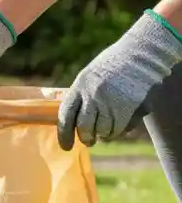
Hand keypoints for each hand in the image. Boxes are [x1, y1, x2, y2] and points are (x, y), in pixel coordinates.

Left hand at [57, 10, 181, 149]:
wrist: (139, 55)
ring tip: (104, 133)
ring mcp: (109, 101)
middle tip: (89, 141)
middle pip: (84, 127)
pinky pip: (118, 129)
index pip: (65, 116)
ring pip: (102, 130)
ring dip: (103, 135)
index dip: (64, 134)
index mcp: (79, 86)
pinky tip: (116, 130)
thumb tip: (75, 122)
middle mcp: (92, 95)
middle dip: (86, 138)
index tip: (66, 147)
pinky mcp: (127, 106)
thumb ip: (81, 97)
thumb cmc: (112, 67)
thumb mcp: (88, 77)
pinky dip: (116, 133)